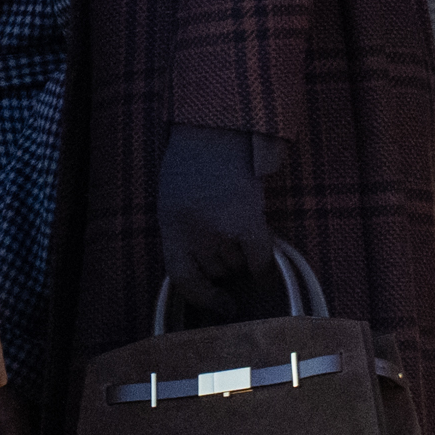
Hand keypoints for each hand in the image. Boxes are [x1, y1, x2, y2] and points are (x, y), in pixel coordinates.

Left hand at [158, 123, 279, 324]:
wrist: (215, 129)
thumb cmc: (191, 162)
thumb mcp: (173, 201)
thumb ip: (184, 232)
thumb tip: (207, 268)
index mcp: (170, 227)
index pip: (182, 277)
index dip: (201, 296)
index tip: (219, 305)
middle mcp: (194, 233)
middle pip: (215, 270)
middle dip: (223, 268)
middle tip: (230, 253)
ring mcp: (221, 228)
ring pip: (237, 263)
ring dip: (241, 259)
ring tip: (240, 236)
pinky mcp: (249, 219)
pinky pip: (260, 256)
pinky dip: (263, 263)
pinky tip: (264, 263)